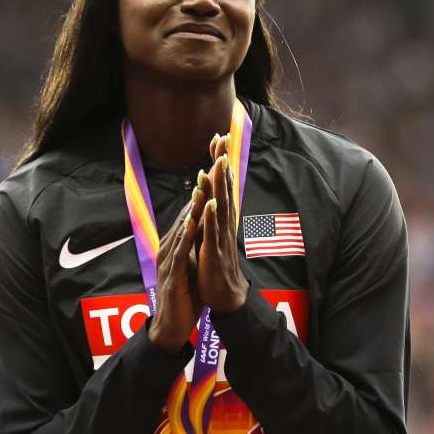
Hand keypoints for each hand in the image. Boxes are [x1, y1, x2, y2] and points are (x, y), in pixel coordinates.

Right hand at [148, 189, 206, 351]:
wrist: (171, 325)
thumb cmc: (184, 296)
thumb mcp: (191, 266)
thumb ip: (194, 248)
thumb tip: (204, 230)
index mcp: (175, 246)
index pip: (189, 216)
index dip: (201, 196)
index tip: (212, 175)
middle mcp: (169, 249)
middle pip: (184, 217)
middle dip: (197, 195)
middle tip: (205, 172)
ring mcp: (168, 260)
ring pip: (181, 230)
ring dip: (191, 210)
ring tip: (201, 190)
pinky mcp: (172, 274)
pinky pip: (180, 252)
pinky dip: (186, 236)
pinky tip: (193, 223)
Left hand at [197, 135, 249, 313]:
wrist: (225, 295)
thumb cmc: (217, 264)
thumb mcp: (212, 232)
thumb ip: (211, 212)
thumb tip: (208, 191)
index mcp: (221, 218)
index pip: (221, 185)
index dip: (219, 162)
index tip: (218, 139)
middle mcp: (224, 223)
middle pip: (224, 188)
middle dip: (222, 164)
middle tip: (222, 140)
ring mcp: (220, 237)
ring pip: (219, 206)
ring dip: (218, 185)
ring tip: (218, 163)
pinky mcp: (214, 252)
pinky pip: (212, 233)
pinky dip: (210, 218)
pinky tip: (208, 203)